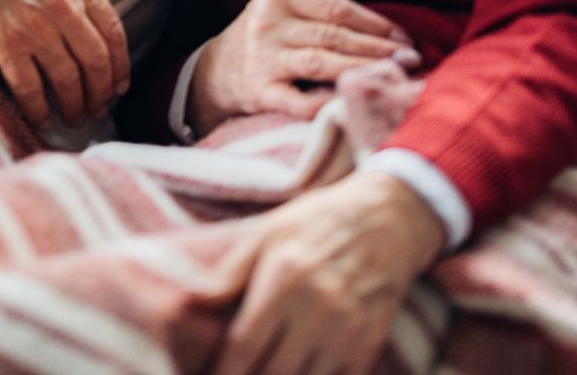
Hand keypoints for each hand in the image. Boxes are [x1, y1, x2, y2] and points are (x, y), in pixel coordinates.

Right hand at [0, 0, 129, 128]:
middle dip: (101, 94)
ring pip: (67, 80)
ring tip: (75, 118)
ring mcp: (35, 29)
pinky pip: (29, 89)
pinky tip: (43, 118)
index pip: (113, 34)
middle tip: (99, 110)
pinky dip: (39, 110)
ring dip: (74, 106)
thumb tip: (100, 40)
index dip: (121, 67)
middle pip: (94, 63)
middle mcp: (63, 9)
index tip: (120, 87)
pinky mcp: (6, 46)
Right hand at [189, 0, 417, 135]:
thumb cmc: (268, 18)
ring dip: (362, 71)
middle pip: (333, 36)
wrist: (220, 67)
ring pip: (321, 65)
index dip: (374, 22)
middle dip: (376, 48)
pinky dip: (326, 104)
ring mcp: (263, 60)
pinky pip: (298, 102)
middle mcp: (268, 24)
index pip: (336, 8)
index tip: (404, 36)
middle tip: (410, 58)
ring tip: (395, 77)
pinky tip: (354, 102)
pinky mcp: (261, 93)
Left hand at [202, 170, 443, 374]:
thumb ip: (229, 272)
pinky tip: (298, 370)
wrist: (388, 218)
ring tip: (266, 370)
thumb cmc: (318, 221)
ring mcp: (346, 330)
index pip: (242, 348)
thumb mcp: (270, 231)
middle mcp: (316, 307)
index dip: (221, 373)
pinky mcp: (368, 344)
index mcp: (284, 276)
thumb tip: (188, 302)